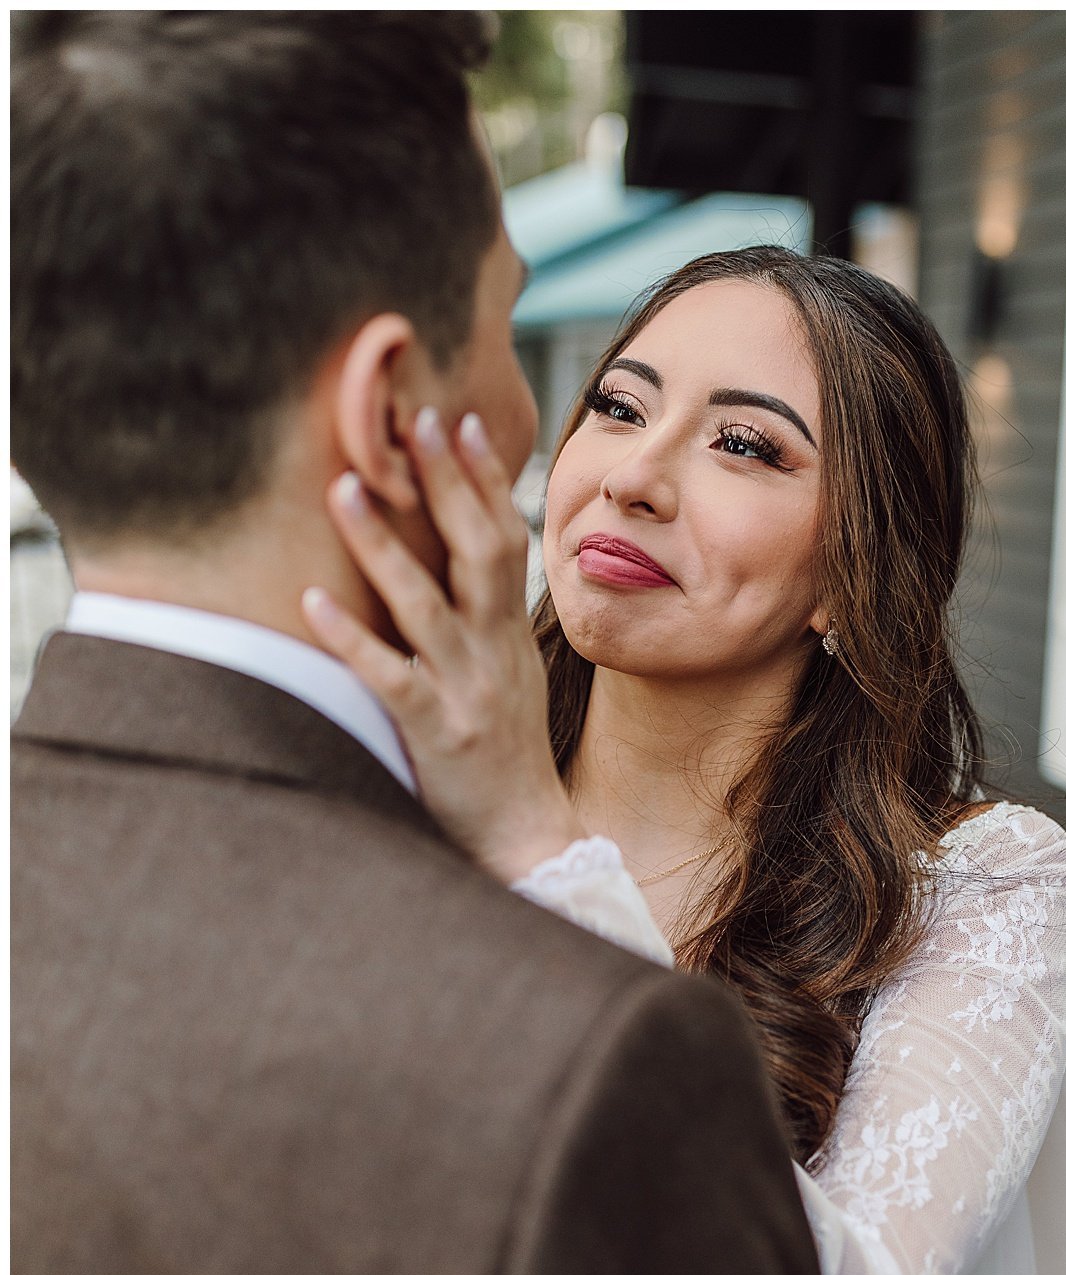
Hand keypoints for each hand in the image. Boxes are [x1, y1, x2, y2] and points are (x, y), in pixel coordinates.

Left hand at [302, 407, 584, 883]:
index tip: (461, 420)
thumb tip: (457, 563)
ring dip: (382, 542)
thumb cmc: (505, 754)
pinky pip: (387, 676)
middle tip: (413, 418)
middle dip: (444, 482)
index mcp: (508, 634)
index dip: (484, 478)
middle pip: (475, 549)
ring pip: (423, 602)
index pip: (505, 538)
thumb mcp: (507, 677)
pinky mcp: (433, 730)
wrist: (526, 836)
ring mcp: (464, 689)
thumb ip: (483, 621)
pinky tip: (310, 603)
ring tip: (346, 486)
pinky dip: (349, 638)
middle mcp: (492, 650)